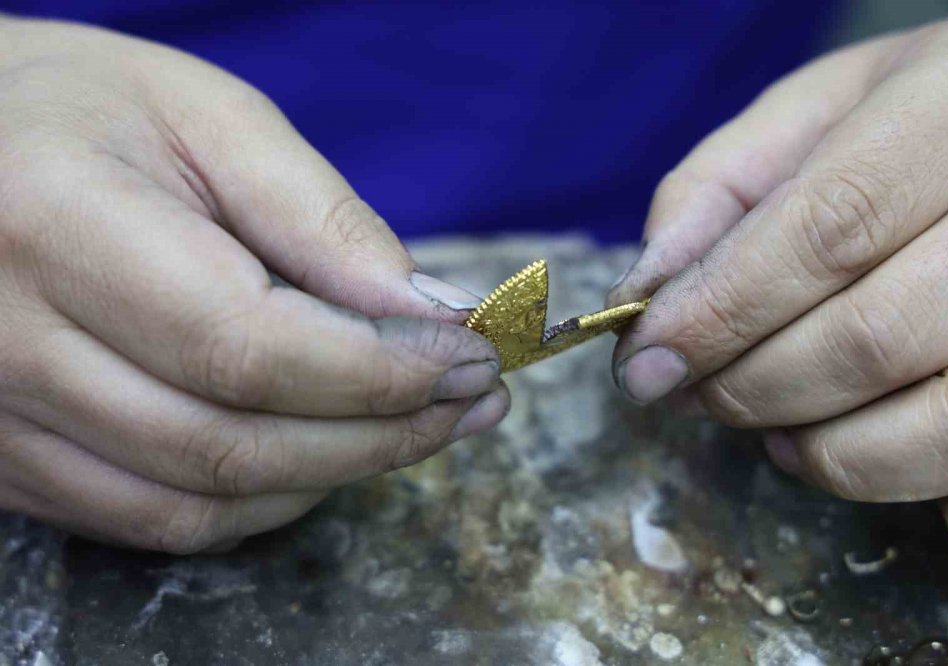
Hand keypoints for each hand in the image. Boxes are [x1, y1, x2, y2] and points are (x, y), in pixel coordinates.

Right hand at [0, 17, 507, 552]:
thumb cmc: (83, 110)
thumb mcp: (209, 119)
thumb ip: (321, 219)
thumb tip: (428, 316)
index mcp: (54, 223)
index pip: (245, 346)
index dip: (376, 371)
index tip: (470, 358)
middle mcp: (4, 340)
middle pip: (229, 444)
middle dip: (379, 434)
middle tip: (471, 400)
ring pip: (197, 503)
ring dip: (334, 476)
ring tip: (423, 426)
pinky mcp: (7, 458)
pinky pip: (155, 520)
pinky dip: (262, 502)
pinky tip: (328, 454)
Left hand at [608, 13, 947, 557]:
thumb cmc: (919, 125)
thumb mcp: (816, 115)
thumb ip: (716, 191)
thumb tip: (640, 298)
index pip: (833, 225)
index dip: (723, 310)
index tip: (646, 363)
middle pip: (880, 335)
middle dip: (756, 387)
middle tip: (704, 394)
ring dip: (835, 456)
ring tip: (781, 430)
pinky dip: (928, 499)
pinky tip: (884, 446)